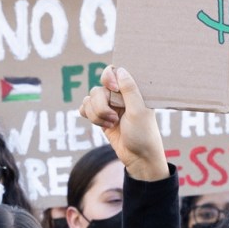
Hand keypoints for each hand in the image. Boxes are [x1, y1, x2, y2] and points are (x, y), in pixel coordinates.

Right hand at [81, 68, 168, 182]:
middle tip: (113, 118)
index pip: (114, 71)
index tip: (113, 88)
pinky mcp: (101, 116)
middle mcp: (119, 95)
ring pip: (89, 99)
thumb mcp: (139, 111)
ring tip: (110, 125)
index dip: (108, 77)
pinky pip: (85, 108)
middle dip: (101, 105)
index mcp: (132, 90)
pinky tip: (101, 124)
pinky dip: (89, 115)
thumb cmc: (143, 134)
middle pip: (98, 89)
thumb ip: (129, 90)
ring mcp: (109, 106)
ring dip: (97, 114)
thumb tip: (120, 70)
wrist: (138, 157)